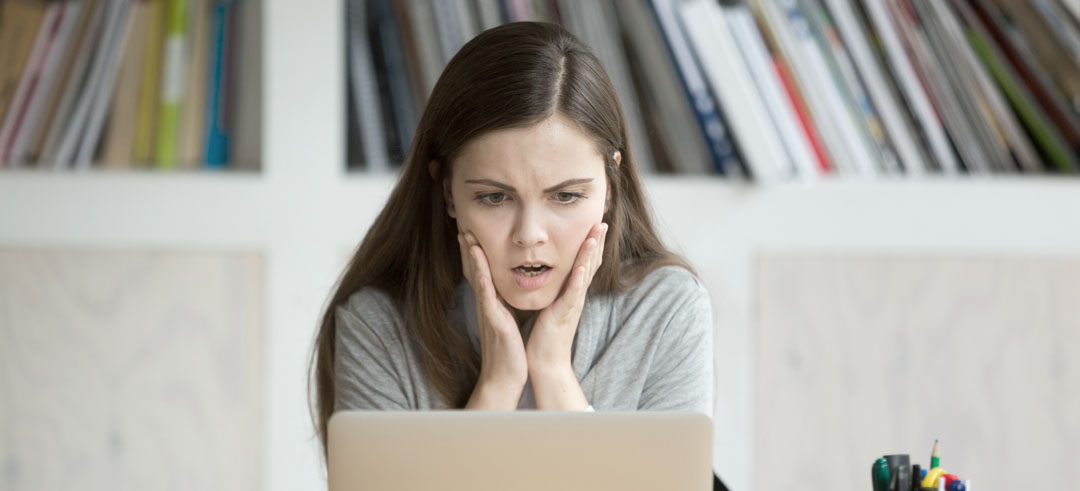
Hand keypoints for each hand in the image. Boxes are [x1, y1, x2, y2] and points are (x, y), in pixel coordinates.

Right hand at [458, 232, 527, 409]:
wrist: (505, 377)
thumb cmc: (509, 351)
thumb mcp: (507, 322)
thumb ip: (504, 306)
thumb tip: (506, 294)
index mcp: (491, 304)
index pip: (481, 273)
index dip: (475, 253)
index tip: (471, 232)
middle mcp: (486, 305)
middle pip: (474, 271)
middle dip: (469, 249)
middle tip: (463, 226)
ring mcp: (488, 313)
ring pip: (478, 280)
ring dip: (473, 259)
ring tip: (469, 239)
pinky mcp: (494, 322)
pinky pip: (487, 300)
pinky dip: (483, 283)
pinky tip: (480, 271)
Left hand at [526, 222, 607, 408]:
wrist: (546, 363)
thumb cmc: (545, 336)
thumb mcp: (551, 306)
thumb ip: (555, 291)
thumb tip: (553, 276)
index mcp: (571, 293)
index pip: (585, 263)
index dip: (591, 244)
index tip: (594, 223)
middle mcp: (576, 296)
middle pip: (591, 264)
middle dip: (596, 241)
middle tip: (602, 220)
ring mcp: (572, 305)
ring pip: (585, 274)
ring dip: (591, 254)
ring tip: (596, 234)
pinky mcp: (563, 315)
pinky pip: (573, 295)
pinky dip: (578, 280)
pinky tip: (581, 267)